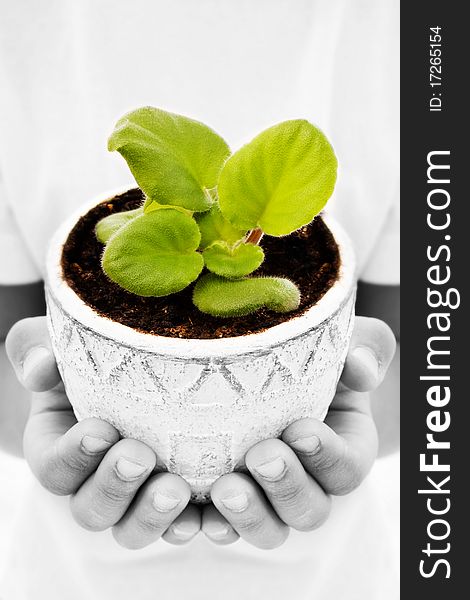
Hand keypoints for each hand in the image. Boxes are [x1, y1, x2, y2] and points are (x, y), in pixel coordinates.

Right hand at [6, 317, 199, 547]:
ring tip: (177, 488)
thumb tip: (40, 367)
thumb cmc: (94, 356)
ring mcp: (136, 497)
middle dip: (114, 487)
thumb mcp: (61, 340)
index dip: (73, 456)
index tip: (100, 428)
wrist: (138, 370)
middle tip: (139, 456)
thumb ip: (36, 345)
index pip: (54, 468)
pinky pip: (183, 526)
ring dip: (152, 516)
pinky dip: (196, 526)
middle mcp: (94, 483)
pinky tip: (214, 517)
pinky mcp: (177, 501)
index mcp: (61, 449)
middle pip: (92, 509)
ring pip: (133, 529)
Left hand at [201, 317, 395, 548]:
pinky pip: (221, 526)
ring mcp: (268, 498)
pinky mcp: (229, 502)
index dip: (327, 455)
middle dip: (286, 487)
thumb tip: (361, 367)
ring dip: (248, 516)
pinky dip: (207, 526)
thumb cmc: (313, 358)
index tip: (300, 428)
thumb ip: (366, 347)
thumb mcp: (343, 342)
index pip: (347, 467)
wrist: (275, 374)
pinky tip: (191, 516)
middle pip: (309, 509)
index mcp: (343, 449)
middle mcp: (309, 483)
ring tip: (225, 489)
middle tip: (262, 456)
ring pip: (269, 529)